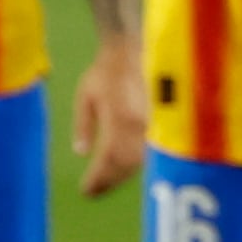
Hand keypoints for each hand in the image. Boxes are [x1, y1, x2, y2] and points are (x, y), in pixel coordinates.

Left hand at [73, 45, 147, 197]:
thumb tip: (81, 152)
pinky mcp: (160, 120)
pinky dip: (135, 164)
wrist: (133, 48)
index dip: (99, 178)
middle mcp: (139, 124)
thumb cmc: (105, 71)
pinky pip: (149, 150)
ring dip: (122, 176)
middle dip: (109, 181)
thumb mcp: (85, 96)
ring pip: (140, 160)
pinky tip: (123, 168)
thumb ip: (84, 125)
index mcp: (119, 118)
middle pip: (126, 164)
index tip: (86, 191)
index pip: (109, 158)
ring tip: (104, 184)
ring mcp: (153, 123)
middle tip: (93, 193)